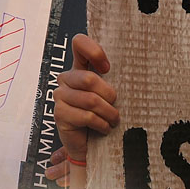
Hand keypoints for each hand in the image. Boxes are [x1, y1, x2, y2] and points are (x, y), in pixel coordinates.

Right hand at [45, 34, 117, 186]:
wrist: (91, 144)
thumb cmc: (102, 116)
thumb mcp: (109, 95)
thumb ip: (112, 79)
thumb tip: (129, 69)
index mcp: (79, 68)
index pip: (79, 44)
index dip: (94, 52)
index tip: (108, 68)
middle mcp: (67, 79)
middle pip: (89, 79)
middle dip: (108, 95)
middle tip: (115, 107)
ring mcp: (60, 96)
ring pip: (91, 100)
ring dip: (108, 113)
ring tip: (112, 120)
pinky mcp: (60, 114)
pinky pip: (87, 116)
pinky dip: (101, 124)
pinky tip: (104, 128)